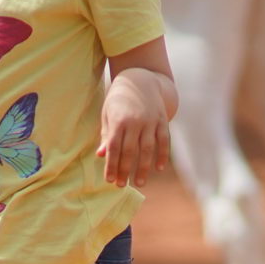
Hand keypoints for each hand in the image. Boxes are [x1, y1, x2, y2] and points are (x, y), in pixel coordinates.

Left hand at [97, 68, 172, 186]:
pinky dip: (163, 155)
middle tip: (122, 185)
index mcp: (118, 120)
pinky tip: (159, 168)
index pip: (114, 147)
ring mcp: (150, 121)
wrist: (140, 78)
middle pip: (130, 151)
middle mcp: (135, 121)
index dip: (112, 165)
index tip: (110, 180)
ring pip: (148, 148)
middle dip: (125, 170)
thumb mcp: (108, 113)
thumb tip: (101, 155)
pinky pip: (164, 140)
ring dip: (144, 167)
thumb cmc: (119, 100)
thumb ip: (106, 135)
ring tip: (140, 183)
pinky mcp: (162, 120)